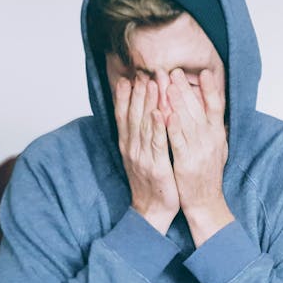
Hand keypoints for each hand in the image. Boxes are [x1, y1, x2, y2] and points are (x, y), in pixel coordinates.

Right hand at [114, 76, 179, 233]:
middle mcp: (132, 148)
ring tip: (152, 83)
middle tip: (143, 72)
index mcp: (128, 145)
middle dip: (138, 92)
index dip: (125, 96)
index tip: (128, 76)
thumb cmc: (150, 183)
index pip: (124, 115)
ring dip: (148, 103)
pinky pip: (157, 143)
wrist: (152, 211)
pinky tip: (159, 112)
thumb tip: (140, 116)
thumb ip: (139, 137)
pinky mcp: (156, 166)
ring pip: (144, 125)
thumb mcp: (140, 157)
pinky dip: (157, 127)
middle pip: (133, 115)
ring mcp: (142, 157)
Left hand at [166, 68, 233, 246]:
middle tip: (174, 71)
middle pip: (198, 109)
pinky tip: (165, 113)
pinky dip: (172, 127)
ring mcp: (199, 151)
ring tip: (167, 83)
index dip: (211, 89)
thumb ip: (213, 130)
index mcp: (218, 136)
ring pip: (187, 122)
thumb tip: (213, 110)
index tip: (204, 72)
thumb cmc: (207, 175)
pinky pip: (178, 142)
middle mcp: (211, 141)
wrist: (205, 202)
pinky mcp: (186, 162)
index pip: (216, 107)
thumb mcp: (217, 149)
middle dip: (185, 89)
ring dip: (177, 102)